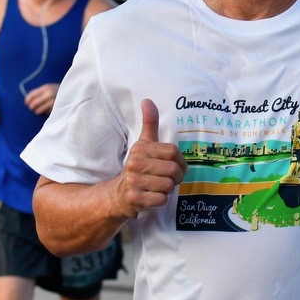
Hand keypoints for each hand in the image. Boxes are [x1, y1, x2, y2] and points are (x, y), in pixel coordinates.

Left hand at [24, 82, 59, 115]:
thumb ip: (41, 92)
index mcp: (46, 87)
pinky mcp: (57, 107)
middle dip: (31, 106)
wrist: (72, 92)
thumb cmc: (58, 90)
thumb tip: (29, 100)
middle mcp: (49, 94)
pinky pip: (47, 111)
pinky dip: (45, 112)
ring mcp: (53, 101)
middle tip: (31, 108)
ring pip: (40, 108)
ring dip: (37, 110)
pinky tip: (46, 111)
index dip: (28, 99)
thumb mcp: (50, 87)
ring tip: (36, 111)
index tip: (26, 103)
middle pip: (35, 102)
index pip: (33, 94)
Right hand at [116, 99, 187, 217]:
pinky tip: (152, 196)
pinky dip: (161, 200)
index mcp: (141, 148)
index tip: (177, 166)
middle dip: (177, 177)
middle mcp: (135, 163)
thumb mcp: (143, 144)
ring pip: (168, 186)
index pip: (173, 152)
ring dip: (168, 189)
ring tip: (159, 187)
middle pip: (173, 170)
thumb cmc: (138, 167)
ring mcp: (133, 181)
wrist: (118, 194)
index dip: (181, 161)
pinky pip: (161, 199)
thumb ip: (149, 123)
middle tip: (170, 179)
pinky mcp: (134, 198)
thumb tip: (147, 100)